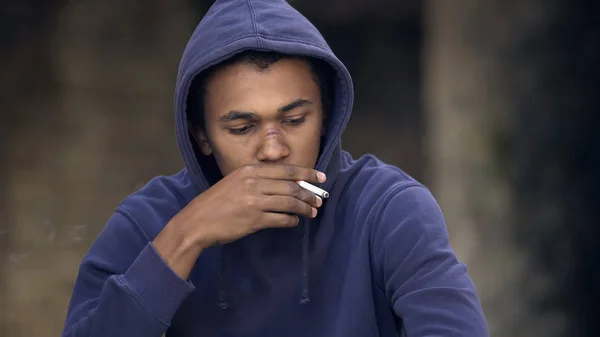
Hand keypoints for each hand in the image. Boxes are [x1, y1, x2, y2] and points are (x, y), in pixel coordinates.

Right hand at [169, 164, 325, 248]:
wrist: (197, 222)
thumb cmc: (215, 203)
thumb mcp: (235, 182)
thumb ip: (257, 180)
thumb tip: (285, 184)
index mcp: (249, 170)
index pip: (285, 169)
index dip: (306, 173)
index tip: (321, 177)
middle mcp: (253, 183)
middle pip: (291, 186)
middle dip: (309, 193)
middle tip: (320, 199)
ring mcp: (254, 201)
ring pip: (289, 202)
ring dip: (304, 208)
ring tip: (312, 212)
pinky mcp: (254, 220)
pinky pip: (281, 219)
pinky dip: (291, 220)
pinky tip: (295, 222)